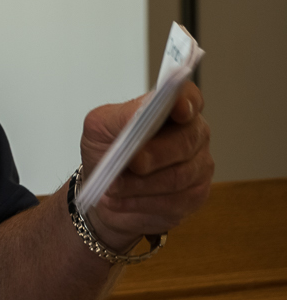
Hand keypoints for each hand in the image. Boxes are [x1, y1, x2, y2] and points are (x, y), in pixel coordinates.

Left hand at [78, 82, 211, 248]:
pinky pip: (174, 201)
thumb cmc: (106, 151)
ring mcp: (198, 164)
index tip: (178, 109)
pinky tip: (119, 201)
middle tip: (132, 162)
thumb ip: (121, 116)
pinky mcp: (195, 195)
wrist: (104, 189)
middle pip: (186, 140)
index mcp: (171, 108)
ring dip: (140, 184)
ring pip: (179, 175)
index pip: (188, 97)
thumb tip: (139, 115)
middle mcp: (192, 133)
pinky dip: (141, 202)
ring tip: (112, 187)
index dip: (186, 102)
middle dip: (156, 153)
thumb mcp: (100, 127)